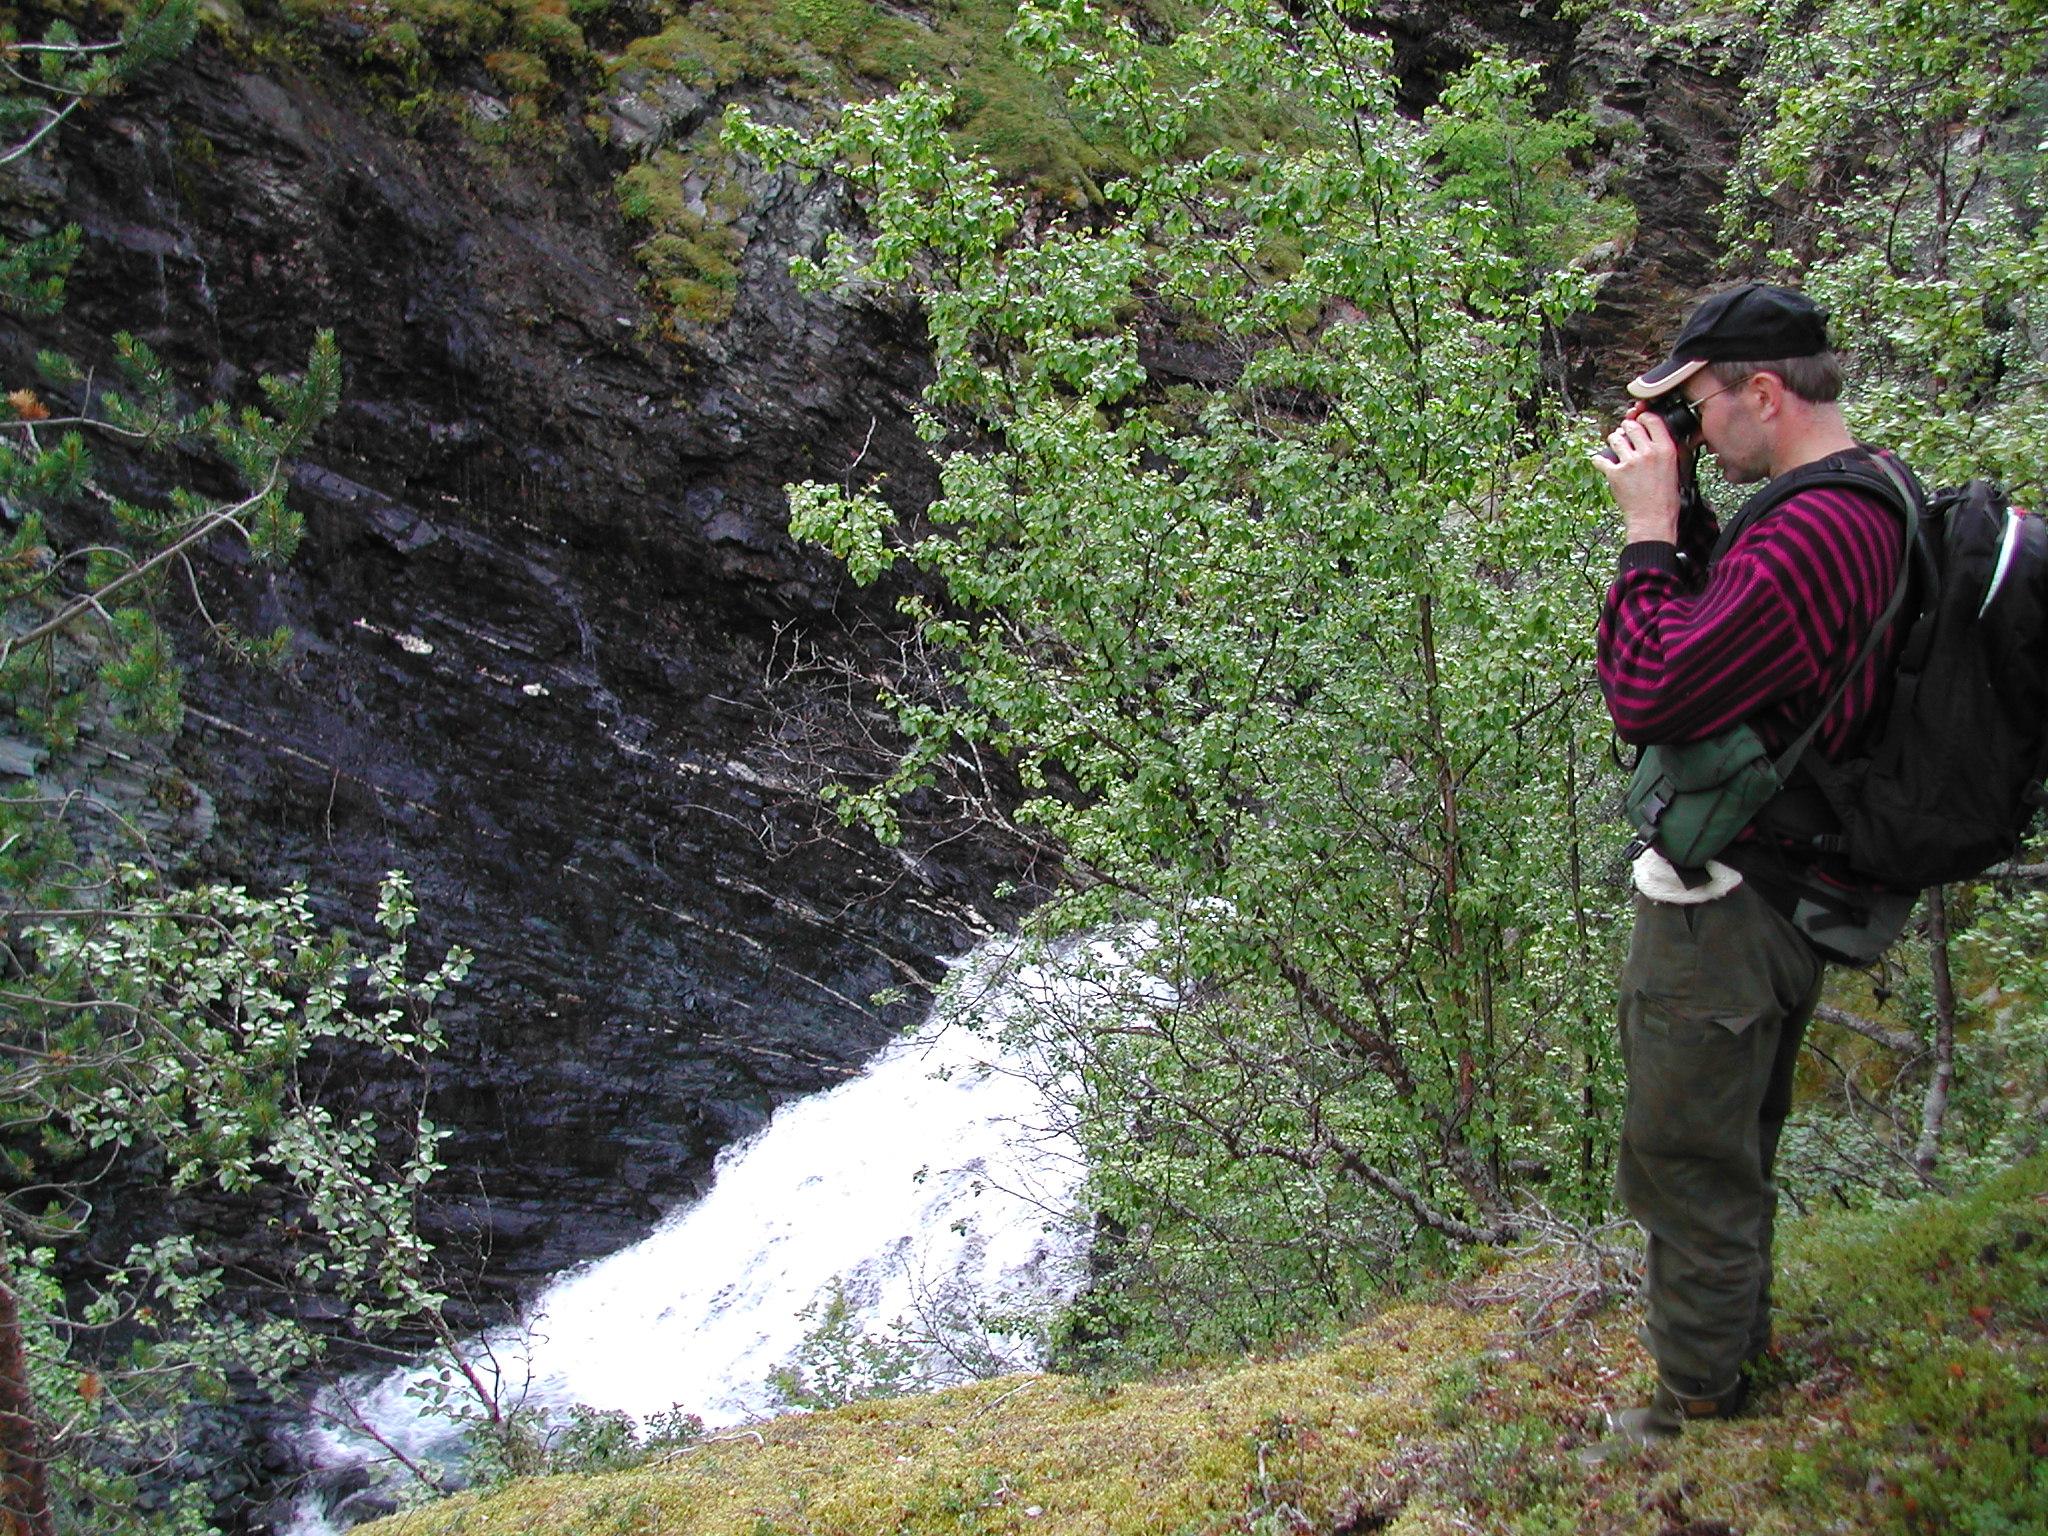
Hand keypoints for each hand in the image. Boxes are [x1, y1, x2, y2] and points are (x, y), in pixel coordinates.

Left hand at [1594, 405, 1683, 545]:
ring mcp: (1630, 462)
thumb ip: (1666, 449)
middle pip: (1631, 426)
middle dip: (1626, 428)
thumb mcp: (1676, 468)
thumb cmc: (1666, 497)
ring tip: (1616, 447)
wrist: (1653, 517)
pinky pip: (1600, 459)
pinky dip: (1599, 460)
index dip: (1643, 417)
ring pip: (1615, 438)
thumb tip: (1657, 435)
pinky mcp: (1615, 473)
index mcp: (1665, 449)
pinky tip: (1602, 462)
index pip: (1651, 420)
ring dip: (1614, 441)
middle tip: (1625, 433)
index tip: (1639, 419)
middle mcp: (1647, 452)